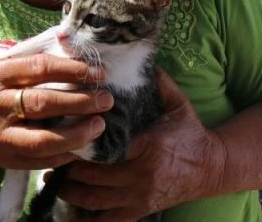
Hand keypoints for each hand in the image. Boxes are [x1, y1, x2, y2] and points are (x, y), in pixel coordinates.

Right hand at [0, 53, 113, 170]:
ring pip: (41, 139)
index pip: (39, 67)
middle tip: (106, 100)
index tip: (99, 73)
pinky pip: (40, 161)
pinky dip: (65, 154)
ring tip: (99, 125)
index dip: (73, 70)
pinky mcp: (4, 159)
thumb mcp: (9, 64)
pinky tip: (83, 145)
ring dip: (76, 134)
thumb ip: (37, 53)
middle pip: (42, 103)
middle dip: (80, 101)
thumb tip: (74, 43)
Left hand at [59, 69, 225, 221]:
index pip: (107, 145)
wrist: (213, 168)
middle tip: (49, 154)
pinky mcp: (140, 212)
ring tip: (52, 178)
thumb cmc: (191, 133)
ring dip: (69, 191)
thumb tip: (137, 54)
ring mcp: (140, 197)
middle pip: (94, 175)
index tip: (62, 132)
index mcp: (148, 146)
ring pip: (94, 200)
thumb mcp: (177, 103)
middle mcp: (142, 175)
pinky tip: (68, 210)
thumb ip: (158, 82)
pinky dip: (86, 219)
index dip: (82, 141)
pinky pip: (107, 221)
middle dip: (68, 167)